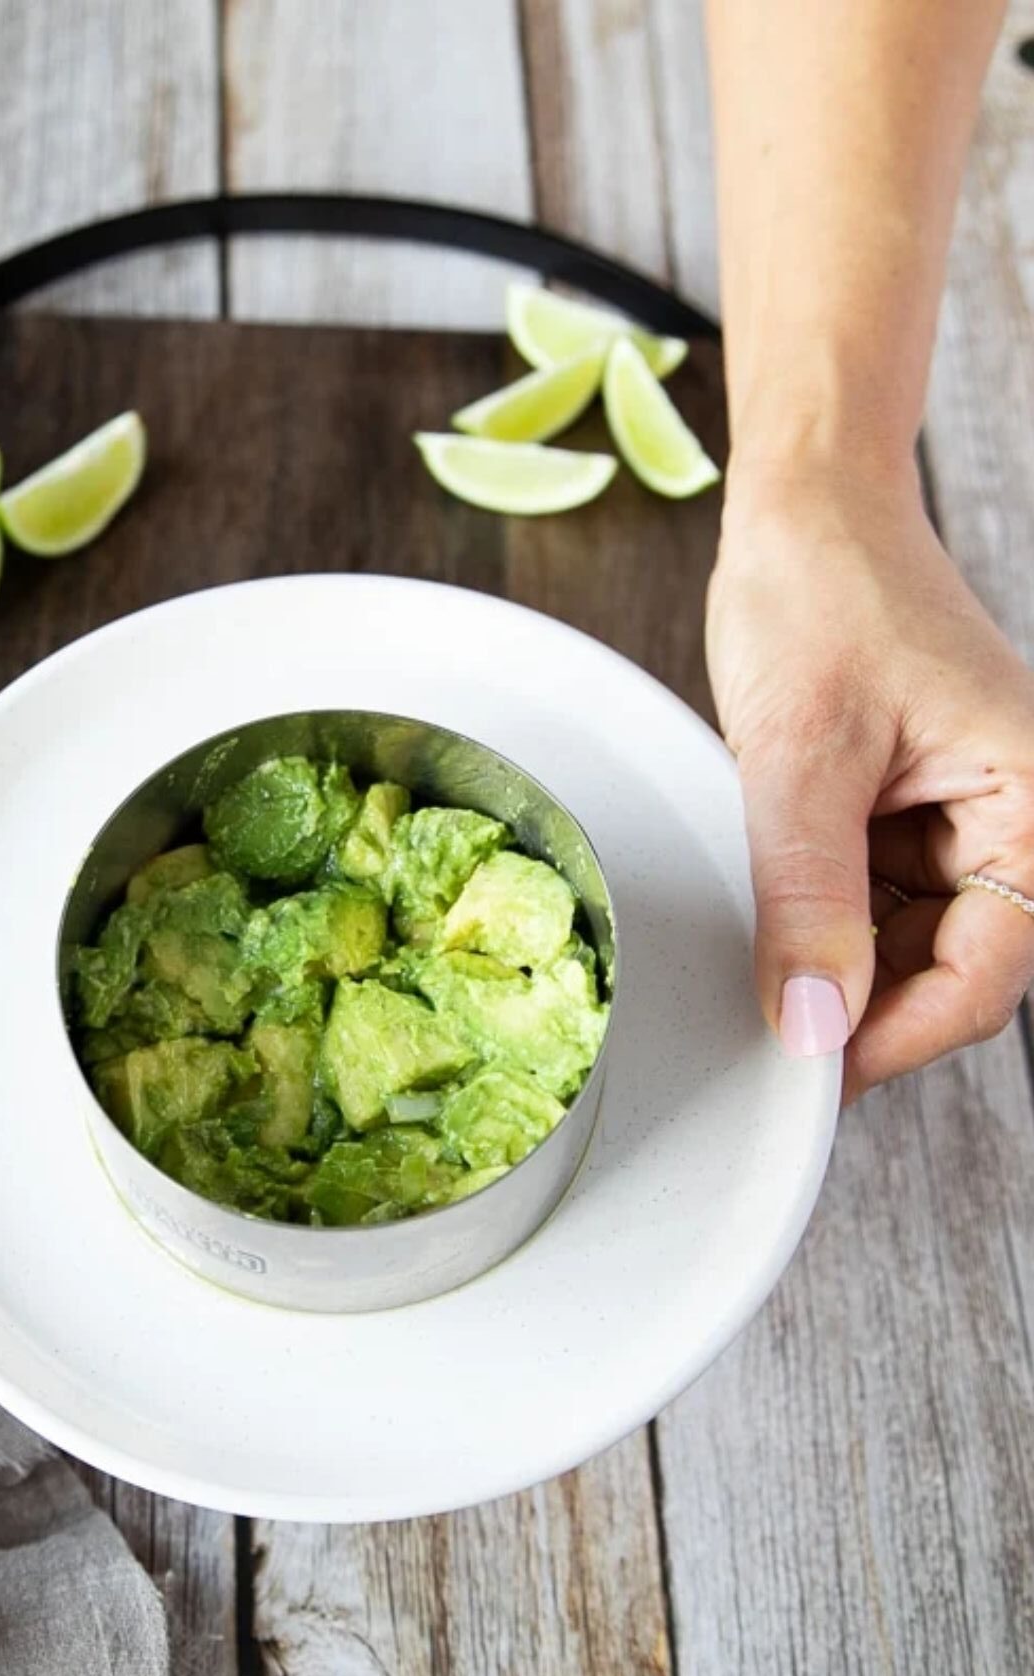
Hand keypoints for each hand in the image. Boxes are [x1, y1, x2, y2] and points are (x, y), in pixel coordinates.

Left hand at [707, 460, 1033, 1099]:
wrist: (807, 509)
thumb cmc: (824, 591)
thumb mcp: (801, 754)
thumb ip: (808, 897)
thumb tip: (812, 1024)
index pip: (986, 976)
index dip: (896, 1036)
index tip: (811, 1074)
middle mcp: (1013, 821)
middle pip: (950, 974)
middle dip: (863, 1006)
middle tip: (769, 1031)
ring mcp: (958, 823)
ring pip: (904, 950)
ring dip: (836, 965)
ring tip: (759, 956)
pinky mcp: (904, 818)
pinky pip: (871, 904)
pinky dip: (820, 922)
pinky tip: (769, 915)